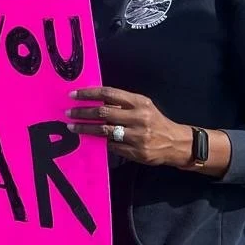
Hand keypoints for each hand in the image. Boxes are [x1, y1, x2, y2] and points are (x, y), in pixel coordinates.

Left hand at [66, 87, 192, 167]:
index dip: (89, 93)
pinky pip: (111, 146)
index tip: (73, 95)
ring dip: (85, 128)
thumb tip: (94, 100)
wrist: (176, 143)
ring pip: (104, 130)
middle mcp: (138, 117)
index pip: (109, 93)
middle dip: (82, 112)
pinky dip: (98, 142)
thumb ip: (122, 103)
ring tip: (72, 127)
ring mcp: (137, 136)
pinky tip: (88, 140)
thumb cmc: (155, 121)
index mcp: (139, 102)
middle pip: (103, 112)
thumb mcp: (143, 106)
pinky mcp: (136, 151)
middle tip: (68, 113)